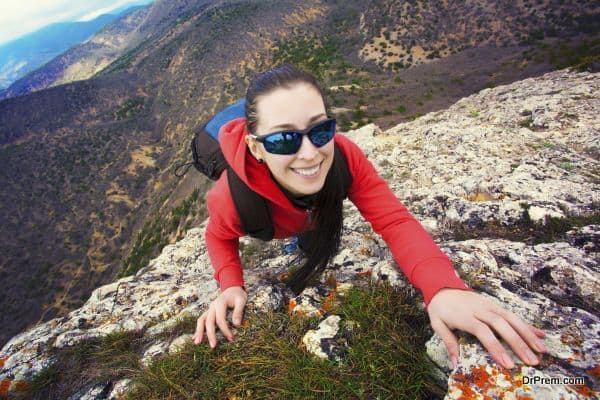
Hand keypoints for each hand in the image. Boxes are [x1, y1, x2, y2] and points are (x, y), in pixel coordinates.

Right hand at [192, 286, 246, 347]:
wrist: (232, 288)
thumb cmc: (238, 295)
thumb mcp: (242, 300)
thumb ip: (238, 312)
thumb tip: (236, 325)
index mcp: (220, 303)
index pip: (220, 319)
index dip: (225, 330)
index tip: (231, 338)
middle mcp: (212, 306)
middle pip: (209, 321)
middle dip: (210, 334)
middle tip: (213, 346)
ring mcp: (209, 309)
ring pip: (201, 320)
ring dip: (199, 332)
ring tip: (197, 343)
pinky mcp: (209, 312)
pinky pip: (202, 320)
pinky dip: (198, 329)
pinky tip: (195, 338)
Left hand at [427, 288, 546, 368]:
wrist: (442, 286)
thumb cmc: (440, 309)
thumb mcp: (437, 324)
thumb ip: (448, 342)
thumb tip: (456, 364)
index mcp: (465, 316)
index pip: (484, 332)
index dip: (497, 348)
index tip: (508, 364)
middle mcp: (480, 309)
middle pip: (502, 325)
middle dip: (518, 344)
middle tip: (532, 361)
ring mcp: (490, 305)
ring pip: (512, 318)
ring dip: (528, 334)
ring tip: (542, 350)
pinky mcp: (495, 304)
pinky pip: (513, 314)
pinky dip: (527, 325)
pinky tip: (540, 335)